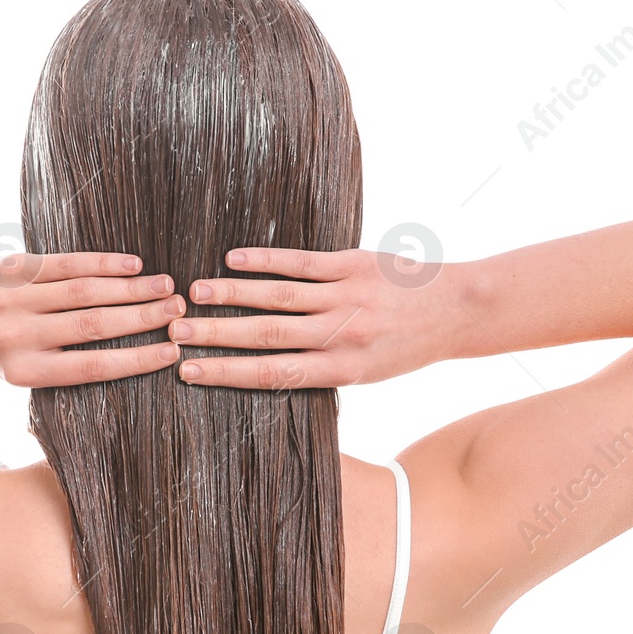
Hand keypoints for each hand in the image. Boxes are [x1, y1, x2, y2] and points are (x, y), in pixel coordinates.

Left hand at [0, 252, 184, 385]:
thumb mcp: (17, 372)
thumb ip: (62, 368)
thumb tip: (128, 364)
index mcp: (22, 371)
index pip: (91, 367)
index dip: (136, 360)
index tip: (171, 353)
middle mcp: (18, 335)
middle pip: (94, 326)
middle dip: (142, 319)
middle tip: (178, 312)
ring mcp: (16, 298)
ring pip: (84, 292)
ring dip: (131, 288)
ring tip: (165, 287)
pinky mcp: (15, 268)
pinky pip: (66, 264)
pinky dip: (103, 263)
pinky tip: (132, 265)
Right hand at [169, 247, 469, 387]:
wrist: (458, 311)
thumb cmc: (407, 347)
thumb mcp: (367, 373)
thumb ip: (321, 369)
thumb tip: (266, 372)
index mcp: (342, 370)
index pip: (272, 374)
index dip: (227, 374)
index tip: (189, 372)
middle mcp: (341, 335)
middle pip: (266, 336)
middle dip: (217, 335)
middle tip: (175, 331)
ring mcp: (346, 298)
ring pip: (278, 297)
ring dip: (232, 294)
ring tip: (194, 293)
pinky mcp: (353, 265)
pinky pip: (302, 263)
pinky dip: (265, 261)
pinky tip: (234, 258)